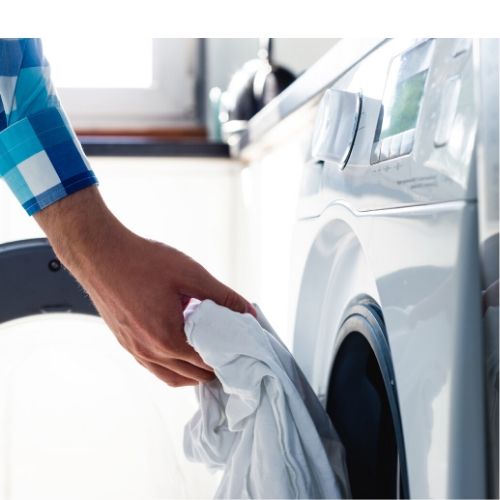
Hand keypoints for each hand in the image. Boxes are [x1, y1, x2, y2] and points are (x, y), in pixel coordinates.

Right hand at [35, 186, 255, 386]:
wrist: (99, 253)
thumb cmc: (143, 261)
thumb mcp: (191, 275)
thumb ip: (223, 296)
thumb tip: (249, 312)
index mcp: (168, 339)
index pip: (207, 363)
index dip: (229, 359)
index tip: (243, 351)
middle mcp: (149, 352)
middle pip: (191, 375)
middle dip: (214, 368)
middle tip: (232, 355)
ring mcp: (134, 350)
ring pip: (171, 377)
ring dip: (193, 373)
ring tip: (210, 358)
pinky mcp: (125, 343)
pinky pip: (153, 368)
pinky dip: (173, 367)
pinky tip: (181, 351)